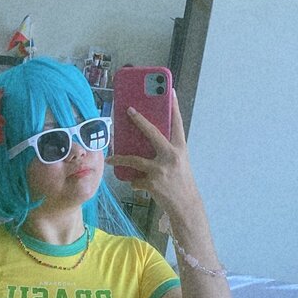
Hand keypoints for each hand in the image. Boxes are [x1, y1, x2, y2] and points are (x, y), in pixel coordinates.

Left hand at [109, 90, 198, 214]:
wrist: (185, 206)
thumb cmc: (181, 183)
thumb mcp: (179, 163)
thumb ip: (166, 152)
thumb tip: (146, 141)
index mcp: (180, 149)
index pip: (177, 124)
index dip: (174, 107)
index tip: (170, 91)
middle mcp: (172, 156)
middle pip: (153, 133)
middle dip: (139, 121)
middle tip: (128, 110)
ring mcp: (161, 169)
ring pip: (135, 160)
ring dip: (120, 158)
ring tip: (111, 158)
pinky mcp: (152, 183)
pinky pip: (136, 179)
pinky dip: (135, 182)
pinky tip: (137, 185)